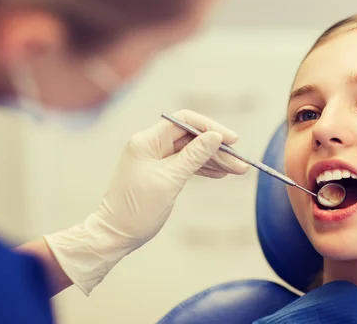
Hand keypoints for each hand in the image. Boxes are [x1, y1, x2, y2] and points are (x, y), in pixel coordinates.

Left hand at [43, 110, 248, 294]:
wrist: (116, 235)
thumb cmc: (137, 209)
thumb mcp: (169, 181)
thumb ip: (194, 156)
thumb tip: (215, 136)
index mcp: (147, 141)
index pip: (185, 121)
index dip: (210, 127)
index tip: (232, 140)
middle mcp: (151, 145)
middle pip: (191, 138)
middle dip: (217, 149)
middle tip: (240, 163)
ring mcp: (156, 159)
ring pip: (192, 152)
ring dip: (214, 160)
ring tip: (238, 170)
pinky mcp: (161, 172)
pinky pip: (187, 164)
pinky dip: (204, 169)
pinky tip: (221, 174)